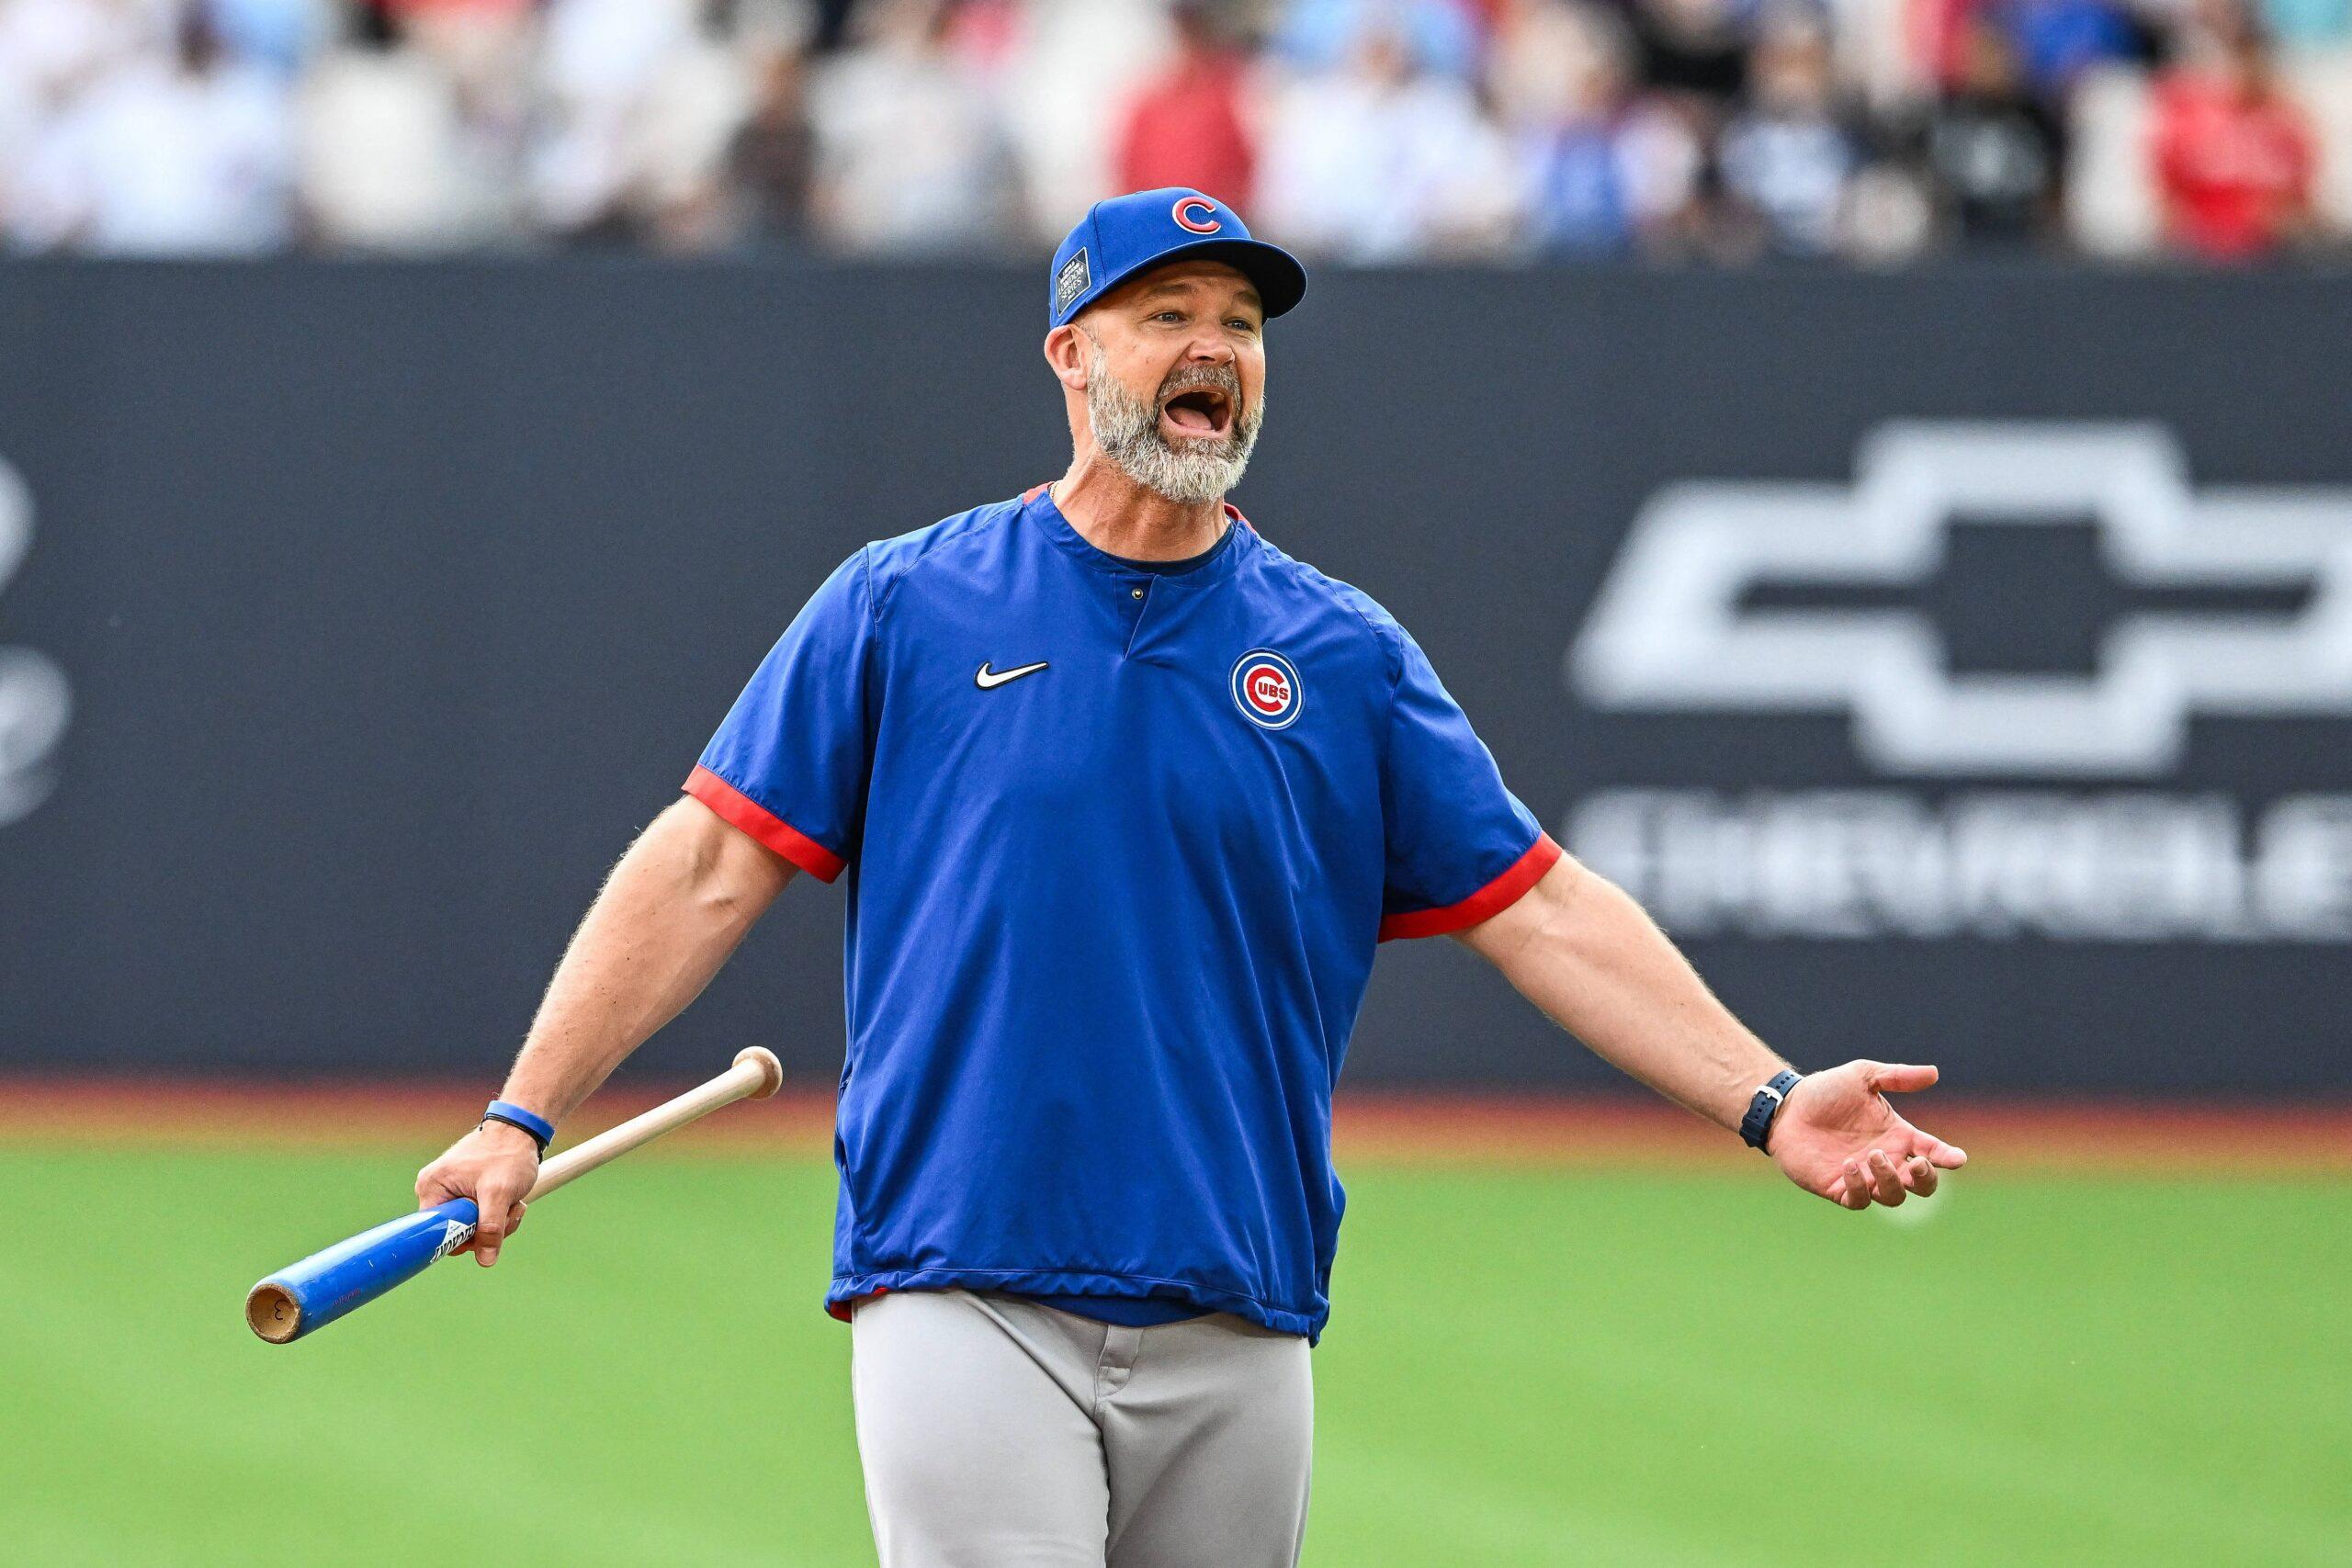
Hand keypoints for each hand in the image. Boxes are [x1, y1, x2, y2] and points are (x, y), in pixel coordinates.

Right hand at [416, 1122, 540, 1264]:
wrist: (522, 1129)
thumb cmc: (508, 1154)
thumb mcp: (500, 1193)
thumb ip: (490, 1228)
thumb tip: (486, 1261)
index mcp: (432, 1188)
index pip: (436, 1231)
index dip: (461, 1239)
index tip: (485, 1233)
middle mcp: (436, 1190)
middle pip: (456, 1231)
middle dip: (487, 1229)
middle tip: (508, 1212)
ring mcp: (452, 1191)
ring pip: (473, 1226)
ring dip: (499, 1221)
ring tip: (515, 1203)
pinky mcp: (467, 1192)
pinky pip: (480, 1215)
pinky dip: (499, 1213)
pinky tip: (514, 1201)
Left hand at [1768, 1061, 1966, 1209]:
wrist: (1786, 1106)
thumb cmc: (1826, 1091)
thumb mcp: (1863, 1076)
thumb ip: (1897, 1076)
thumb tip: (1934, 1073)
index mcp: (1898, 1135)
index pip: (1933, 1152)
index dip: (1948, 1158)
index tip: (1956, 1158)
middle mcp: (1885, 1160)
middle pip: (1921, 1185)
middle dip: (1926, 1179)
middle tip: (1918, 1163)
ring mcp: (1864, 1177)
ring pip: (1893, 1197)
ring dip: (1891, 1180)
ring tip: (1874, 1155)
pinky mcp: (1838, 1188)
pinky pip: (1859, 1200)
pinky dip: (1860, 1187)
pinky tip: (1849, 1164)